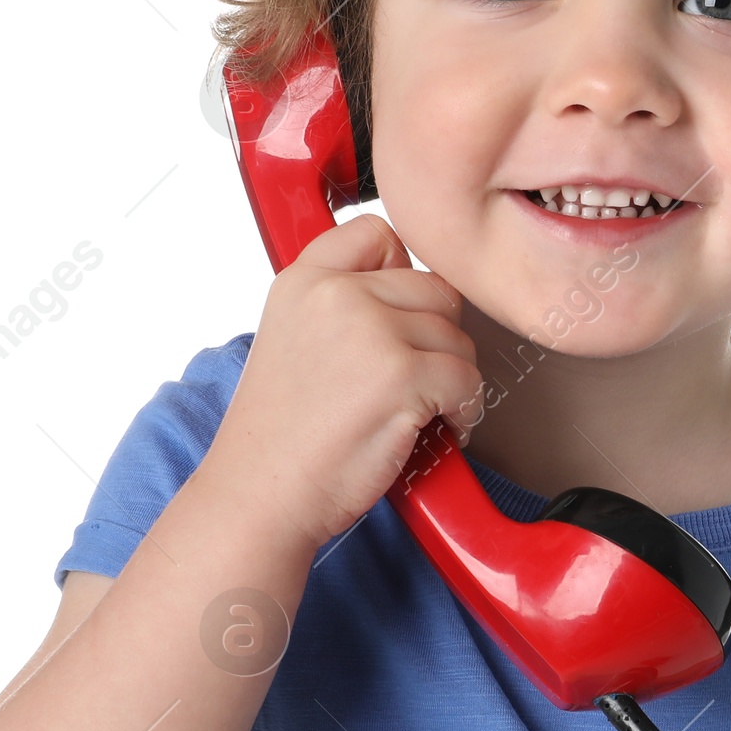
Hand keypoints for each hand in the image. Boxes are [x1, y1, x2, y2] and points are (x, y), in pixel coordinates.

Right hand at [207, 213, 482, 550]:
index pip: (377, 233)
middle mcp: (336, 295)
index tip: (400, 314)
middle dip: (435, 336)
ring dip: (452, 377)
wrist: (261, 497)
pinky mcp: (404, 376)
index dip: (402, 273)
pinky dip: (465, 409)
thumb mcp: (289, 339)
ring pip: (456, 336)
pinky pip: (468, 378)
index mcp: (303, 280)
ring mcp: (372, 332)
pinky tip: (439, 428)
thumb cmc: (280, 437)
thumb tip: (411, 296)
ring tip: (423, 410)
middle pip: (433, 288)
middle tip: (417, 378)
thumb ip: (339, 304)